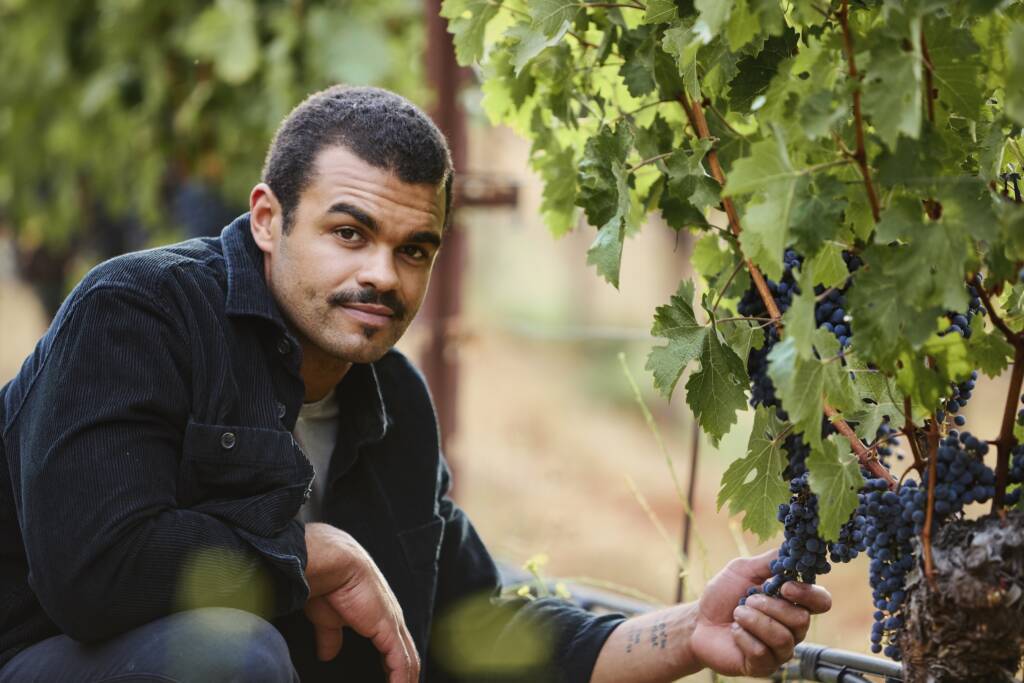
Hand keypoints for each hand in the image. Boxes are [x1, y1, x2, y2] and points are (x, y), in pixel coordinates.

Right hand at [304, 523, 419, 682]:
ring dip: (406, 682)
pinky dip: (401, 681)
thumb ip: (332, 637)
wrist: (331, 564)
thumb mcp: (329, 618)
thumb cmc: (328, 583)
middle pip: (407, 657)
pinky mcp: (389, 629)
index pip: (396, 648)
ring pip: (408, 662)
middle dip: (406, 678)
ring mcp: (393, 624)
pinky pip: (401, 663)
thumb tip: (328, 655)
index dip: (395, 669)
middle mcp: (393, 620)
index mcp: (381, 615)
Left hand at [688, 549, 830, 677]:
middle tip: (748, 599)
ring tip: (738, 614)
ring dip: (754, 621)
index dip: (808, 594)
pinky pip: (762, 653)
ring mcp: (779, 649)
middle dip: (770, 606)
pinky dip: (743, 637)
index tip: (785, 587)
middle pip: (801, 620)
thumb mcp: (742, 570)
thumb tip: (791, 548)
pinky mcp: (763, 666)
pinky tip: (734, 632)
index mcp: (792, 603)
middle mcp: (792, 628)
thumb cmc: (723, 595)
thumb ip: (768, 561)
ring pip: (783, 638)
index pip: (821, 601)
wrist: (698, 620)